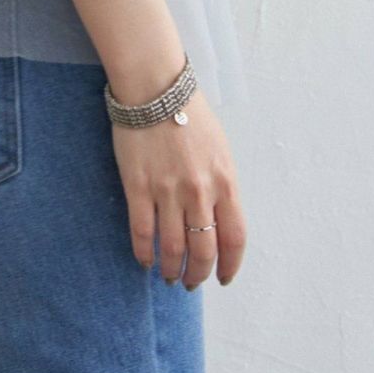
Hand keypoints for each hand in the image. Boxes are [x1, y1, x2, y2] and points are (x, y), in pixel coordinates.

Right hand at [110, 89, 245, 288]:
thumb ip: (221, 186)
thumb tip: (217, 218)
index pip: (234, 239)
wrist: (156, 90)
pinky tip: (145, 260)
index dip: (230, 265)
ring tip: (169, 276)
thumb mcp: (220, 150)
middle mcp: (200, 192)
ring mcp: (168, 191)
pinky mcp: (139, 187)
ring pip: (173, 247)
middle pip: (204, 250)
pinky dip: (144, 253)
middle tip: (191, 282)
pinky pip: (142, 231)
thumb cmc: (190, 115)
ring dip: (172, 269)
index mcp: (225, 182)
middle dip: (198, 274)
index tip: (224, 278)